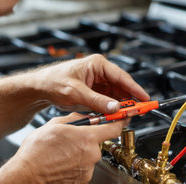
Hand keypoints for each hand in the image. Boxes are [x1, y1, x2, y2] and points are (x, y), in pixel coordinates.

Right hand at [10, 113, 125, 183]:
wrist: (27, 176)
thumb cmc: (36, 152)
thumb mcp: (54, 125)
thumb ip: (74, 119)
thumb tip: (84, 117)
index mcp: (87, 137)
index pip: (114, 128)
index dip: (118, 122)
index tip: (120, 119)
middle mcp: (91, 155)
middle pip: (97, 143)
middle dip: (86, 141)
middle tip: (69, 141)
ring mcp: (88, 170)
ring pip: (89, 158)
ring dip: (79, 155)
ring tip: (61, 155)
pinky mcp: (82, 182)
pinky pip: (83, 171)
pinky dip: (75, 168)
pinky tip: (61, 165)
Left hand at [30, 54, 149, 113]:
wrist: (40, 88)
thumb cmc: (54, 82)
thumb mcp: (76, 93)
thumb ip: (97, 101)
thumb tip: (115, 108)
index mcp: (97, 65)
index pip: (122, 77)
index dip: (135, 89)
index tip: (145, 99)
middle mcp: (99, 72)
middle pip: (121, 87)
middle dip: (128, 100)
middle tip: (136, 112)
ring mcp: (97, 82)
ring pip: (115, 95)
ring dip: (119, 106)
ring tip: (125, 116)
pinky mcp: (93, 91)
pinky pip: (107, 100)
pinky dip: (110, 108)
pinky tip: (113, 116)